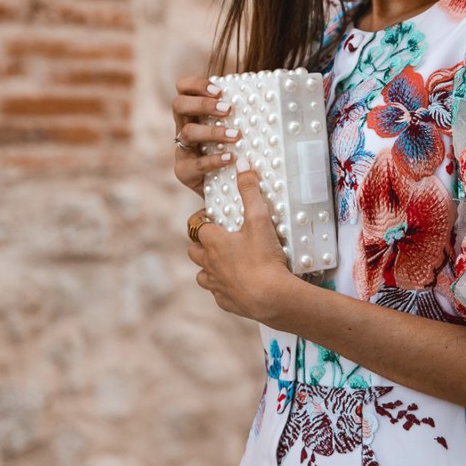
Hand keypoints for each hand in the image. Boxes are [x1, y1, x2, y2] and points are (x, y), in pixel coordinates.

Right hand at [172, 74, 239, 198]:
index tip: (219, 89)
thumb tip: (268, 94)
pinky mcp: (184, 171)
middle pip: (179, 105)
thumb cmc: (236, 151)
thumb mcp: (235, 128)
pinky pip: (196, 164)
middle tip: (228, 109)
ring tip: (236, 135)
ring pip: (188, 133)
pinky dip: (214, 159)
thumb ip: (241, 113)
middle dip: (203, 104)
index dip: (196, 84)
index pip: (183, 88)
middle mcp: (183, 127)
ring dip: (213, 131)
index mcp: (193, 112)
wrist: (228, 187)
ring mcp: (182, 150)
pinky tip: (230, 158)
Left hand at [186, 159, 292, 320]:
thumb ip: (250, 191)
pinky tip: (236, 284)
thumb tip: (242, 164)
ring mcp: (216, 285)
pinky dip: (222, 287)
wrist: (272, 297)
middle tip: (218, 236)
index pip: (197, 227)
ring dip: (208, 266)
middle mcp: (209, 264)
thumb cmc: (263, 257)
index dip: (203, 219)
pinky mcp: (226, 301)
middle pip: (194, 251)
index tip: (213, 216)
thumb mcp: (259, 219)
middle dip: (201, 243)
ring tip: (224, 261)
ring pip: (201, 274)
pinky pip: (217, 293)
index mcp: (213, 242)